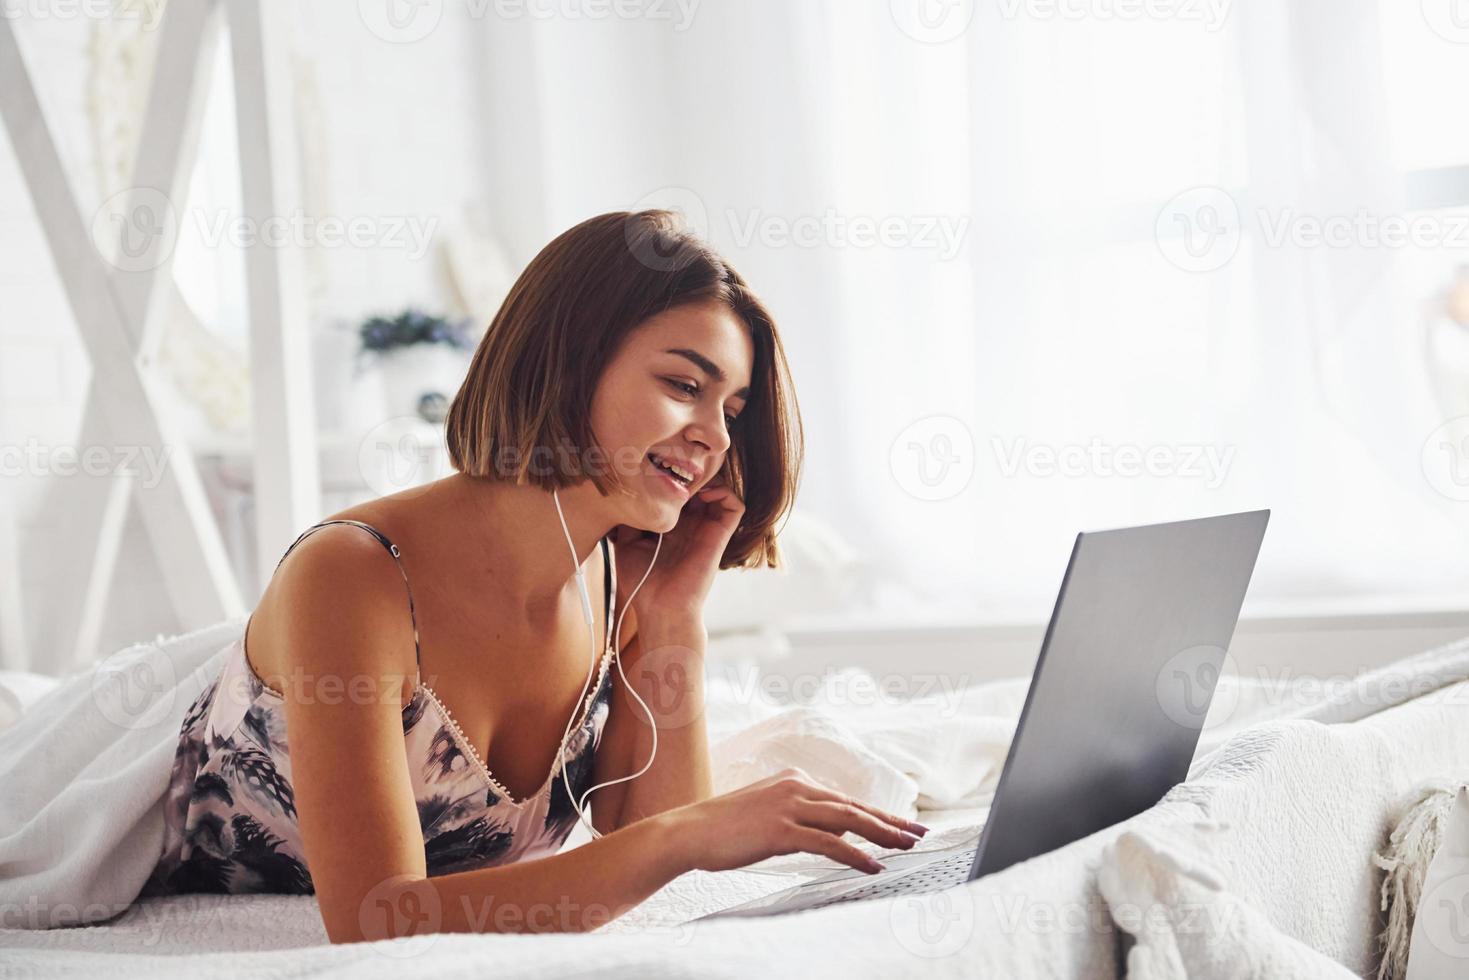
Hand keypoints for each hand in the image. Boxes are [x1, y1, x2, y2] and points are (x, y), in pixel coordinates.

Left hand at [612, 473, 743, 619]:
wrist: (661, 607)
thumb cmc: (643, 581)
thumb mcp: (627, 542)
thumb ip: (631, 517)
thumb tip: (626, 492)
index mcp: (672, 524)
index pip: (679, 489)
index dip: (672, 474)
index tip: (658, 467)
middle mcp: (692, 523)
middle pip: (700, 485)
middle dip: (690, 471)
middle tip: (675, 465)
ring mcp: (708, 528)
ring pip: (720, 489)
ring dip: (708, 478)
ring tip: (689, 480)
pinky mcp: (720, 535)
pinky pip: (735, 504)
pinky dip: (724, 491)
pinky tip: (702, 495)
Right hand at [656, 767, 929, 874]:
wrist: (689, 832)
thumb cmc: (725, 828)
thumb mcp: (769, 816)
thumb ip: (803, 820)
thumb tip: (838, 836)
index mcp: (794, 781)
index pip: (847, 799)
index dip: (879, 814)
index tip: (904, 824)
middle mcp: (796, 787)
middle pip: (855, 806)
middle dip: (891, 821)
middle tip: (920, 833)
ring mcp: (788, 807)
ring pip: (848, 820)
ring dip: (882, 834)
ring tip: (907, 847)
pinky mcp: (780, 830)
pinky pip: (828, 843)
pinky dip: (855, 854)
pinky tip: (873, 865)